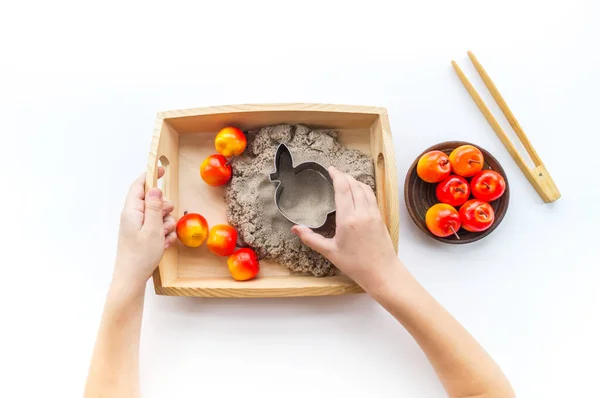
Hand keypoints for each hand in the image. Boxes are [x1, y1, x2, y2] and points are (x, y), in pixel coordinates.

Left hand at [114, 167, 176, 287]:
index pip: (139, 186)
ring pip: (159, 216)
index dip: (150, 176)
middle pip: (154, 201)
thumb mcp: (152, 228)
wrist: (132, 278)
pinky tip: (163, 245)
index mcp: (131, 211)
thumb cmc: (140, 255)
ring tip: (163, 238)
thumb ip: (154, 207)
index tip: (162, 170)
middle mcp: (134, 216)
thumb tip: (155, 188)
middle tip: (164, 223)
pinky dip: (164, 235)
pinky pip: (158, 229)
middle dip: (164, 210)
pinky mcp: (143, 236)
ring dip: (166, 225)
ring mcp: (138, 226)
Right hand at [292, 167, 401, 293]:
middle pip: (354, 185)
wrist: (382, 273)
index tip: (330, 169)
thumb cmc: (355, 265)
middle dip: (344, 176)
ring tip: (345, 179)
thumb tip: (295, 229)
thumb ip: (311, 238)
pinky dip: (364, 189)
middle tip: (334, 173)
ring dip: (355, 181)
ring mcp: (373, 214)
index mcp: (348, 219)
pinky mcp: (380, 217)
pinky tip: (358, 192)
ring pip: (365, 189)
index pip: (343, 189)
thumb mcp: (330, 252)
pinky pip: (371, 196)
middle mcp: (362, 212)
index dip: (336, 176)